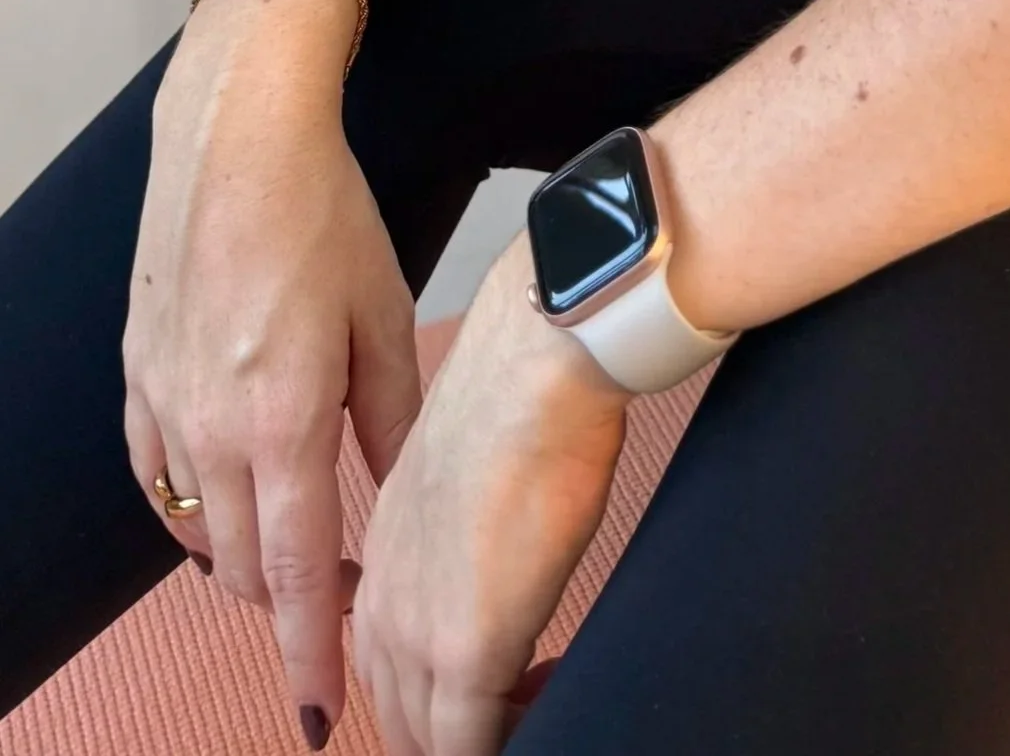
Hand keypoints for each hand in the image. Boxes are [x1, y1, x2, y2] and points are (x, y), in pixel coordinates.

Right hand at [127, 0, 423, 749]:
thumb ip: (391, 421)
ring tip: (304, 546)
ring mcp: (166, 408)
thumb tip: (404, 499)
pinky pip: (159, 483)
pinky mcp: (138, 382)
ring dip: (250, 557)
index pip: (302, 572)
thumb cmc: (327, 218)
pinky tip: (231, 502)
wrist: (235, 143)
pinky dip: (195, 511)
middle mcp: (214, 430)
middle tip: (348, 597)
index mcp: (285, 419)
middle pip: (247, 568)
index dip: (311, 650)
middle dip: (292, 604)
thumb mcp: (387, 318)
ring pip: (202, 531)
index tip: (318, 714)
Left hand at [353, 237, 627, 754]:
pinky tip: (544, 712)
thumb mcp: (468, 485)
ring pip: (423, 739)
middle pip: (399, 718)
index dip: (437, 695)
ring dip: (477, 738)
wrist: (531, 373)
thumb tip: (497, 562)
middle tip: (516, 710)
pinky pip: (469, 745)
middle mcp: (382, 608)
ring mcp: (419, 636)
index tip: (493, 690)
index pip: (387, 666)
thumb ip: (463, 544)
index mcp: (382, 565)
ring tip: (536, 706)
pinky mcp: (467, 653)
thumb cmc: (516, 403)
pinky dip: (503, 743)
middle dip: (451, 733)